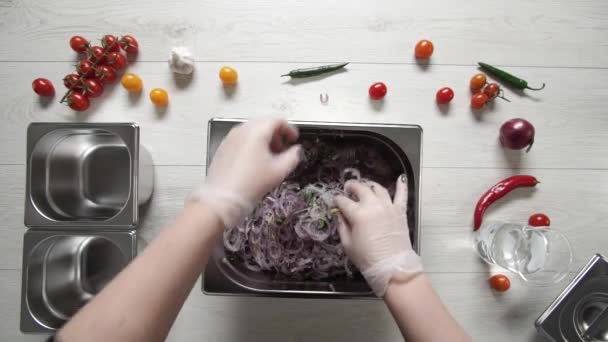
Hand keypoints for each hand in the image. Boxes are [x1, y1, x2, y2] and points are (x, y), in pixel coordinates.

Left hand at [188, 118, 300, 227]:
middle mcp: (242, 129)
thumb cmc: (253, 183)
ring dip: (264, 139)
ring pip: (252, 130)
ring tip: (270, 156)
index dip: (289, 128)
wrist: (223, 198)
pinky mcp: (223, 147)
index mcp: (257, 130)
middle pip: (264, 123)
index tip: (294, 140)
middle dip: (276, 134)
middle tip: (283, 149)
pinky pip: (241, 139)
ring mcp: (230, 137)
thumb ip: (293, 156)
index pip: (277, 120)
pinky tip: (254, 161)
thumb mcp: (280, 171)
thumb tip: (296, 150)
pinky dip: (251, 144)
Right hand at [335, 175, 421, 295]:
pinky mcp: (400, 211)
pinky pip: (402, 195)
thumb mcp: (347, 244)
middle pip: (360, 188)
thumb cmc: (367, 258)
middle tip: (348, 189)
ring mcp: (388, 207)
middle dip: (351, 187)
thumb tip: (340, 214)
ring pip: (378, 188)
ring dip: (370, 186)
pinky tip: (400, 178)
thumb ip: (342, 226)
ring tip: (366, 188)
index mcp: (357, 214)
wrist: (392, 267)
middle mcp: (373, 205)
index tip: (335, 202)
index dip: (337, 200)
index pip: (343, 201)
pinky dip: (401, 186)